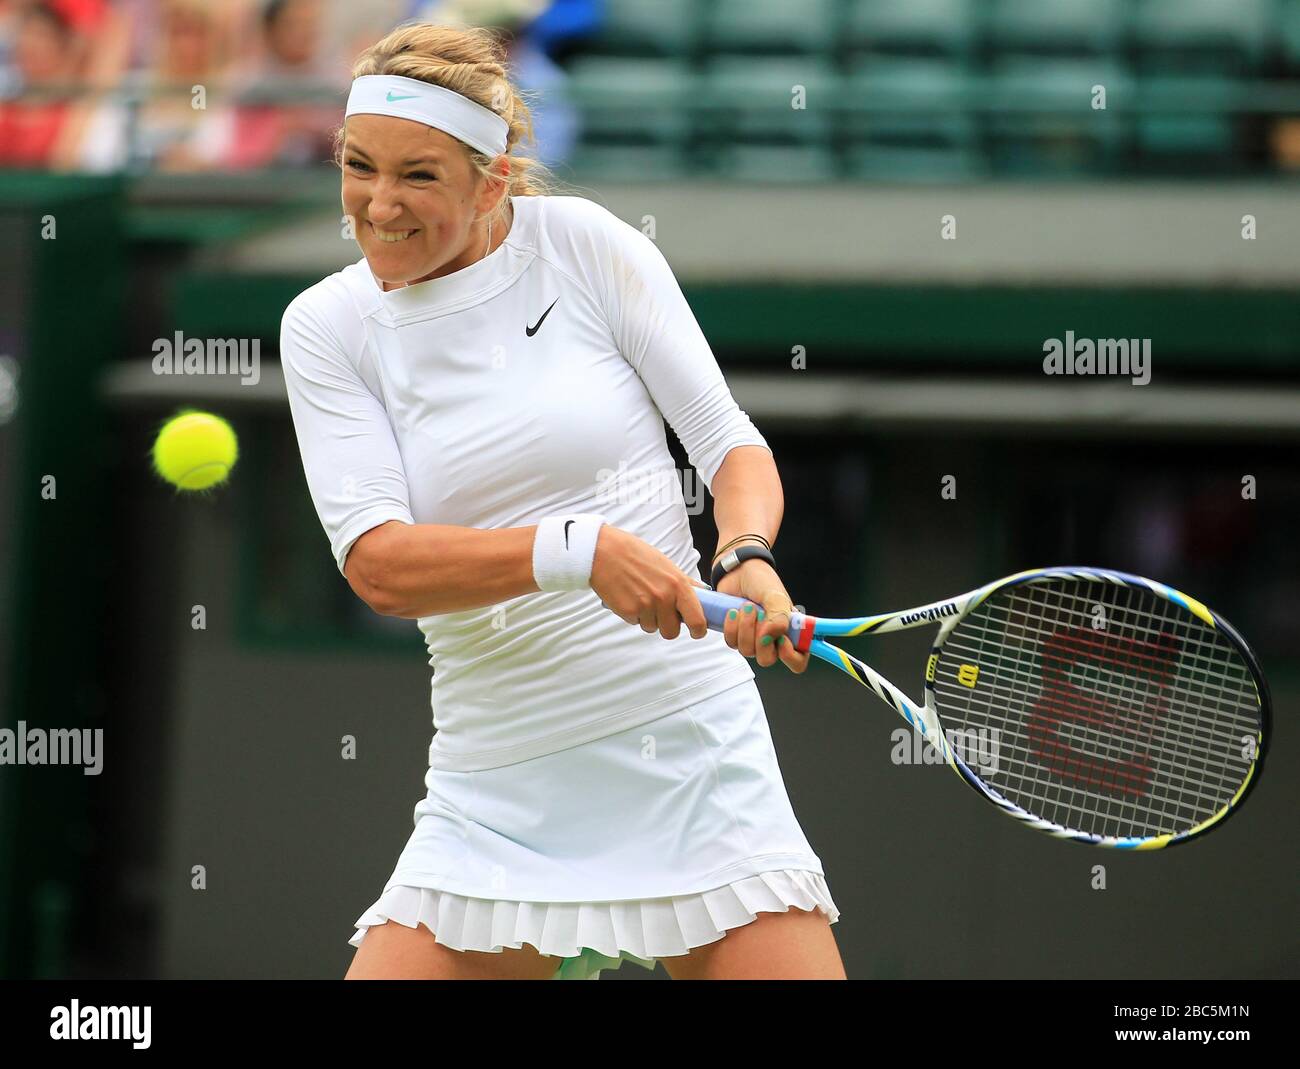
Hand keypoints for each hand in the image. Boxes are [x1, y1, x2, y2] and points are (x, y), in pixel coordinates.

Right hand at [590, 526, 710, 640]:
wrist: (605, 551)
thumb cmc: (636, 555)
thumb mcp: (666, 565)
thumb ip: (684, 583)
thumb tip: (704, 593)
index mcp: (678, 584)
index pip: (697, 619)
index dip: (698, 630)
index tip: (696, 632)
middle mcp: (664, 597)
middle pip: (672, 631)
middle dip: (666, 626)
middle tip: (660, 613)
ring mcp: (646, 606)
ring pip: (652, 628)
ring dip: (647, 618)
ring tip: (639, 597)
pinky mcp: (629, 612)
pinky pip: (635, 623)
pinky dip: (632, 614)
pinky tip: (628, 597)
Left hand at [714, 557, 809, 673]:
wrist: (738, 571)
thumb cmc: (762, 581)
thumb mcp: (775, 596)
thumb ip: (778, 617)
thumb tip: (770, 636)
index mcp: (791, 631)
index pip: (799, 660)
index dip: (791, 657)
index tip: (782, 640)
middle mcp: (774, 638)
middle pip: (767, 659)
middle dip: (759, 639)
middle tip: (758, 615)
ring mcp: (754, 638)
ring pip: (747, 651)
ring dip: (744, 629)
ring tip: (746, 607)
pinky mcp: (736, 635)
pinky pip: (732, 643)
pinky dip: (731, 628)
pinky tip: (733, 612)